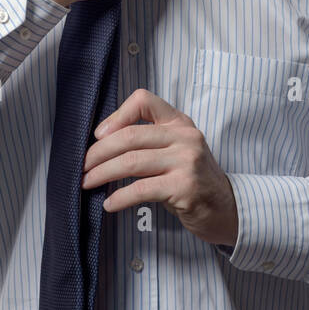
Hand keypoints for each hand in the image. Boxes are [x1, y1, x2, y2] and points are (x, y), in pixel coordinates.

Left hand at [81, 88, 238, 247]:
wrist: (226, 209)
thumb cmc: (193, 180)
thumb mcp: (177, 150)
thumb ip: (150, 140)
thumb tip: (102, 142)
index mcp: (180, 123)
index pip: (144, 100)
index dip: (116, 115)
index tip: (99, 135)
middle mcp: (185, 137)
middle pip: (130, 136)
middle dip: (99, 152)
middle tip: (82, 166)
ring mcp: (186, 162)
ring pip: (132, 162)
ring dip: (102, 174)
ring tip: (88, 183)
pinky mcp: (184, 187)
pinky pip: (141, 189)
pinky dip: (119, 198)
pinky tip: (109, 204)